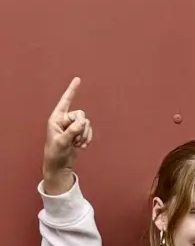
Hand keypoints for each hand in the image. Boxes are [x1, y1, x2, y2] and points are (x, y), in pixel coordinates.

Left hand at [43, 77, 91, 193]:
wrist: (59, 167)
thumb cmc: (55, 154)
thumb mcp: (62, 142)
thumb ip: (73, 130)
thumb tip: (84, 121)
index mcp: (56, 119)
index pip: (65, 101)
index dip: (72, 90)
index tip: (77, 79)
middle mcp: (64, 121)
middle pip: (81, 115)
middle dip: (82, 128)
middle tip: (75, 139)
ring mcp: (71, 127)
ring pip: (87, 123)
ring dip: (85, 135)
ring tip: (78, 144)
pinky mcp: (78, 133)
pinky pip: (89, 130)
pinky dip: (88, 138)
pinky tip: (82, 146)